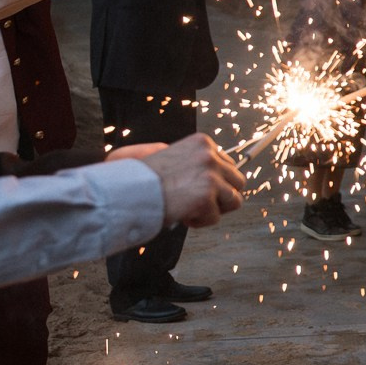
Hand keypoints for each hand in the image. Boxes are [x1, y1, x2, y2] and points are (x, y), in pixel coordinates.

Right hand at [119, 135, 243, 227]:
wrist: (127, 190)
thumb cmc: (143, 178)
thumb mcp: (170, 154)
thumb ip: (195, 160)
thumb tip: (219, 174)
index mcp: (203, 142)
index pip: (228, 165)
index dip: (214, 182)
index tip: (195, 189)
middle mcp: (210, 155)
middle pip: (238, 181)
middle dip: (221, 196)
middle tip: (198, 203)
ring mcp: (210, 175)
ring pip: (234, 200)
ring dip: (213, 210)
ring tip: (190, 209)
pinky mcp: (206, 195)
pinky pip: (215, 217)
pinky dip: (200, 222)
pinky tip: (182, 215)